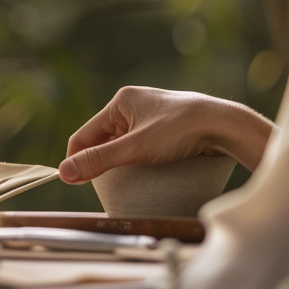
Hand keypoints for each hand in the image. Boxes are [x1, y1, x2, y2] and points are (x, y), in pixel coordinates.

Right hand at [59, 86, 272, 183]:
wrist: (224, 125)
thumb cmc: (180, 130)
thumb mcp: (135, 148)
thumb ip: (99, 160)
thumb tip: (65, 172)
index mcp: (121, 101)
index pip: (85, 134)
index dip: (77, 159)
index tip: (74, 183)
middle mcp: (133, 105)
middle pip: (103, 140)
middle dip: (100, 163)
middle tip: (102, 187)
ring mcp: (150, 117)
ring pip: (122, 145)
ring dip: (120, 163)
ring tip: (122, 184)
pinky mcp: (165, 129)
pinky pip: (140, 147)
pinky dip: (137, 162)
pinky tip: (141, 175)